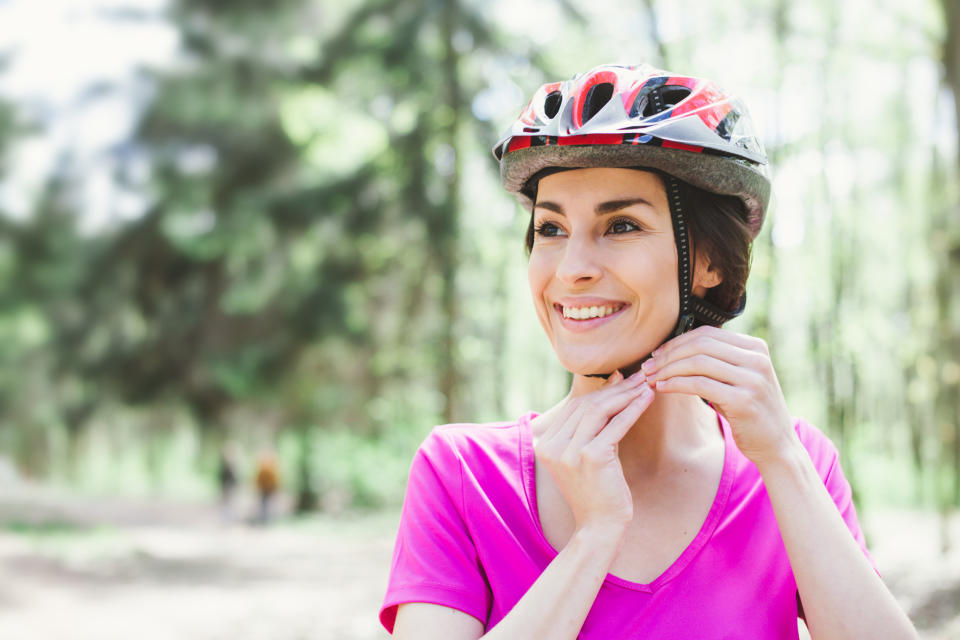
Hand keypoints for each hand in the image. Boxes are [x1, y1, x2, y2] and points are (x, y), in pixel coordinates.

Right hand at [533, 370, 654, 532]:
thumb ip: (593, 424)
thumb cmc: (596, 492)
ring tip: (645, 384)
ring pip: (599, 411)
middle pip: (586, 406)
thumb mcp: (586, 455)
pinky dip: (632, 409)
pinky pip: (615, 425)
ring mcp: (569, 451)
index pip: (575, 407)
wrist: (599, 528)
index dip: (601, 390)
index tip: (623, 378)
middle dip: (616, 389)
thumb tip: (613, 382)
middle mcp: (552, 445)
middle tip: (639, 376)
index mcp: (546, 444)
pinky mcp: (591, 456)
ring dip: (625, 394)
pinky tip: (646, 399)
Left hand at [640, 326, 797, 466]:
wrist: (777, 446)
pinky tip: (662, 388)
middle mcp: (757, 359)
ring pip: (698, 362)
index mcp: (755, 347)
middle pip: (700, 344)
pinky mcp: (744, 400)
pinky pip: (700, 384)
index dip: (676, 342)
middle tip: (648, 367)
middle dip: (669, 354)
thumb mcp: (736, 380)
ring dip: (668, 369)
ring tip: (651, 378)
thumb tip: (672, 349)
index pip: (707, 333)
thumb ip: (715, 362)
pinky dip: (676, 384)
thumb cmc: (748, 412)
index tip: (656, 354)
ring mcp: (752, 378)